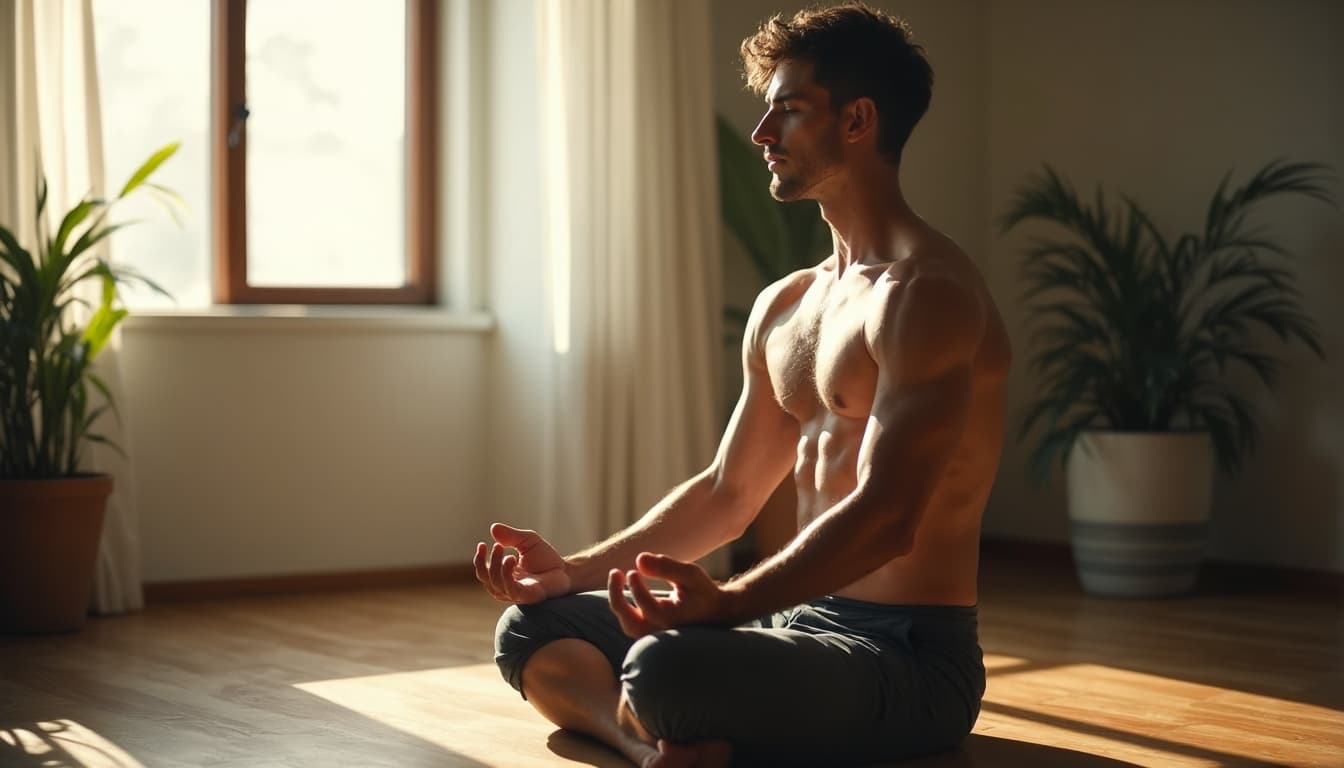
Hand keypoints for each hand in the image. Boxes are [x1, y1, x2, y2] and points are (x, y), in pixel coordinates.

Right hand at [473, 523, 571, 603]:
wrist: (565, 570)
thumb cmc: (545, 558)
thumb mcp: (527, 541)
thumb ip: (510, 536)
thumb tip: (493, 528)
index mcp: (503, 576)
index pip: (483, 572)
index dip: (480, 559)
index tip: (482, 544)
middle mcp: (505, 587)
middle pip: (487, 578)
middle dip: (489, 561)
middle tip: (498, 546)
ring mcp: (515, 594)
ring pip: (496, 584)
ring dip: (497, 567)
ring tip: (508, 553)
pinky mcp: (526, 596)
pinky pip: (510, 589)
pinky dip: (506, 574)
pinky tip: (511, 559)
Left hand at [607, 552, 736, 636]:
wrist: (716, 613)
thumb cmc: (702, 591)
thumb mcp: (690, 575)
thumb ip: (666, 567)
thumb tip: (639, 559)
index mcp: (674, 620)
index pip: (647, 606)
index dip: (636, 586)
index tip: (633, 570)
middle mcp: (663, 632)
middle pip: (630, 624)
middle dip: (617, 598)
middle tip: (615, 572)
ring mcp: (656, 635)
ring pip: (628, 626)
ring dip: (618, 602)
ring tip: (616, 575)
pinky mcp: (651, 633)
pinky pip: (630, 623)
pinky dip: (624, 606)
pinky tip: (624, 584)